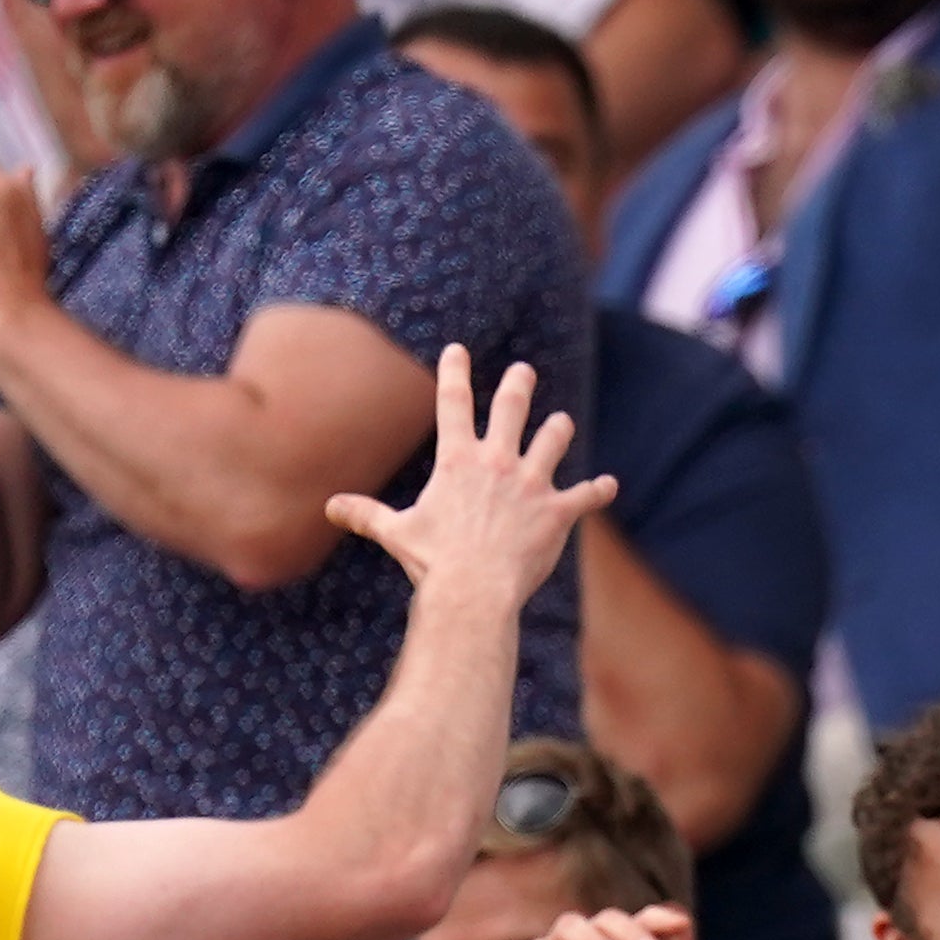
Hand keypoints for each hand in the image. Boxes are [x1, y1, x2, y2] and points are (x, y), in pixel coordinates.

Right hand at [329, 344, 612, 606]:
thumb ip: (367, 515)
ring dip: (558, 430)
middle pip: (511, 409)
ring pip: (552, 442)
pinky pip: (584, 496)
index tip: (457, 350)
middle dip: (518, 385)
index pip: (453, 405)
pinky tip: (608, 486)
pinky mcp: (557, 512)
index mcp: (458, 461)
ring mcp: (531, 485)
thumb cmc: (432, 562)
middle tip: (524, 371)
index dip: (455, 373)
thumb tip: (331, 507)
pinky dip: (597, 491)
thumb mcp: (396, 533)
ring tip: (561, 422)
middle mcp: (497, 463)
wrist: (474, 589)